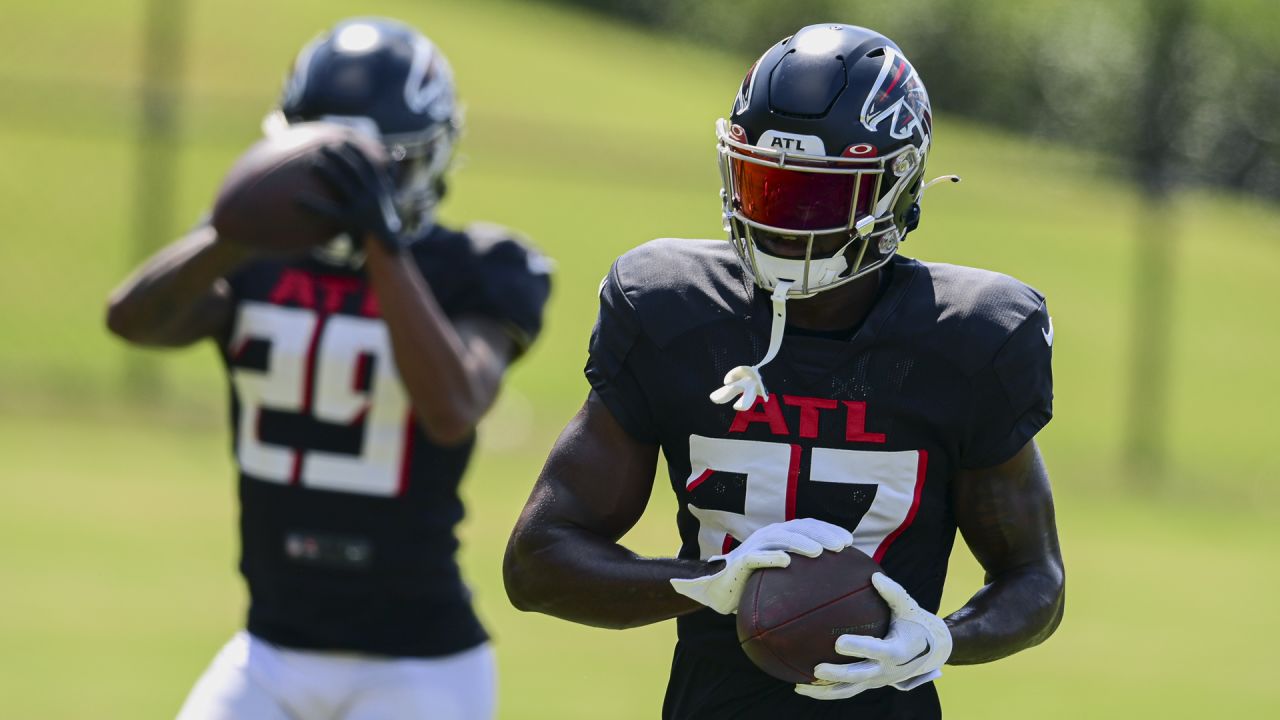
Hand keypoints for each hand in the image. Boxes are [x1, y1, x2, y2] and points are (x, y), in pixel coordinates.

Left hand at [297, 141, 403, 252]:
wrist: (388, 244)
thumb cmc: (387, 220)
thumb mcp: (393, 197)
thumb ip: (391, 178)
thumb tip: (394, 158)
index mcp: (380, 188)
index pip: (368, 164)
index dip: (356, 151)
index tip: (343, 141)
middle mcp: (371, 195)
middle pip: (353, 170)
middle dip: (338, 156)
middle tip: (323, 147)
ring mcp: (360, 207)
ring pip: (342, 184)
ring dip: (328, 171)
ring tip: (312, 162)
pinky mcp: (349, 221)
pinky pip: (328, 212)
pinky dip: (313, 206)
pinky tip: (297, 200)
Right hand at [670, 517, 851, 614]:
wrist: (718, 590)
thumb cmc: (754, 585)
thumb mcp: (782, 580)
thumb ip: (802, 578)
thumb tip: (837, 595)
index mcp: (780, 537)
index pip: (808, 526)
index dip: (829, 529)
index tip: (850, 542)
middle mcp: (768, 536)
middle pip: (799, 527)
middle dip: (821, 533)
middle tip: (842, 546)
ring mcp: (754, 546)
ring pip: (780, 537)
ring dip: (800, 542)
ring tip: (819, 551)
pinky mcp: (740, 561)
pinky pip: (757, 556)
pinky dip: (771, 557)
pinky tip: (786, 561)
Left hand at [795, 573, 951, 699]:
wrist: (930, 651)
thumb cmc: (914, 623)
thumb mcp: (909, 608)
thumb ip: (893, 593)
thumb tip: (874, 576)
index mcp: (897, 650)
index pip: (876, 651)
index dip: (859, 647)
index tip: (839, 642)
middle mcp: (887, 670)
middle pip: (860, 675)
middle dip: (838, 674)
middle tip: (816, 668)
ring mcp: (877, 680)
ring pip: (850, 689)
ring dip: (826, 691)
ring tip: (801, 687)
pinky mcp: (869, 684)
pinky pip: (847, 690)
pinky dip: (827, 691)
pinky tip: (804, 687)